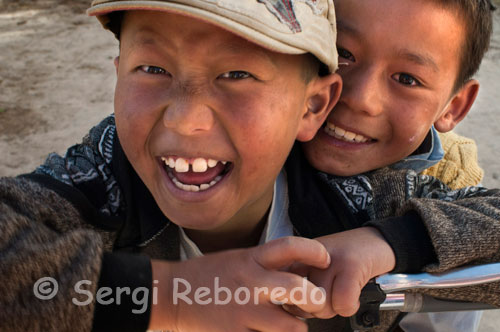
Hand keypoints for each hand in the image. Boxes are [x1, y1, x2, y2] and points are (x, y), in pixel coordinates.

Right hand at [149, 236, 330, 331]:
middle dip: (315, 299)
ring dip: (296, 328)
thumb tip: (294, 276)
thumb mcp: (236, 259)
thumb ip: (264, 266)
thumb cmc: (205, 276)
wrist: (170, 295)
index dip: (314, 251)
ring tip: (289, 325)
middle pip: (299, 289)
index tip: (325, 258)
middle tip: (314, 303)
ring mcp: (244, 311)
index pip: (290, 247)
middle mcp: (251, 283)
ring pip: (291, 326)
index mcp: (251, 259)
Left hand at [287, 227, 395, 318]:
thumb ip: (300, 284)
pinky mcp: (350, 266)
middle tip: (331, 298)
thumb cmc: (345, 258)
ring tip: (344, 293)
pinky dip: (351, 306)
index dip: (291, 304)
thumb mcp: (315, 266)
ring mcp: (329, 260)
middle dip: (317, 309)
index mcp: (296, 257)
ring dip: (336, 308)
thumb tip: (290, 309)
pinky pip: (343, 303)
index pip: (280, 287)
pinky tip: (355, 294)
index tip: (302, 306)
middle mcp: (309, 256)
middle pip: (301, 303)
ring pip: (322, 305)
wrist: (376, 240)